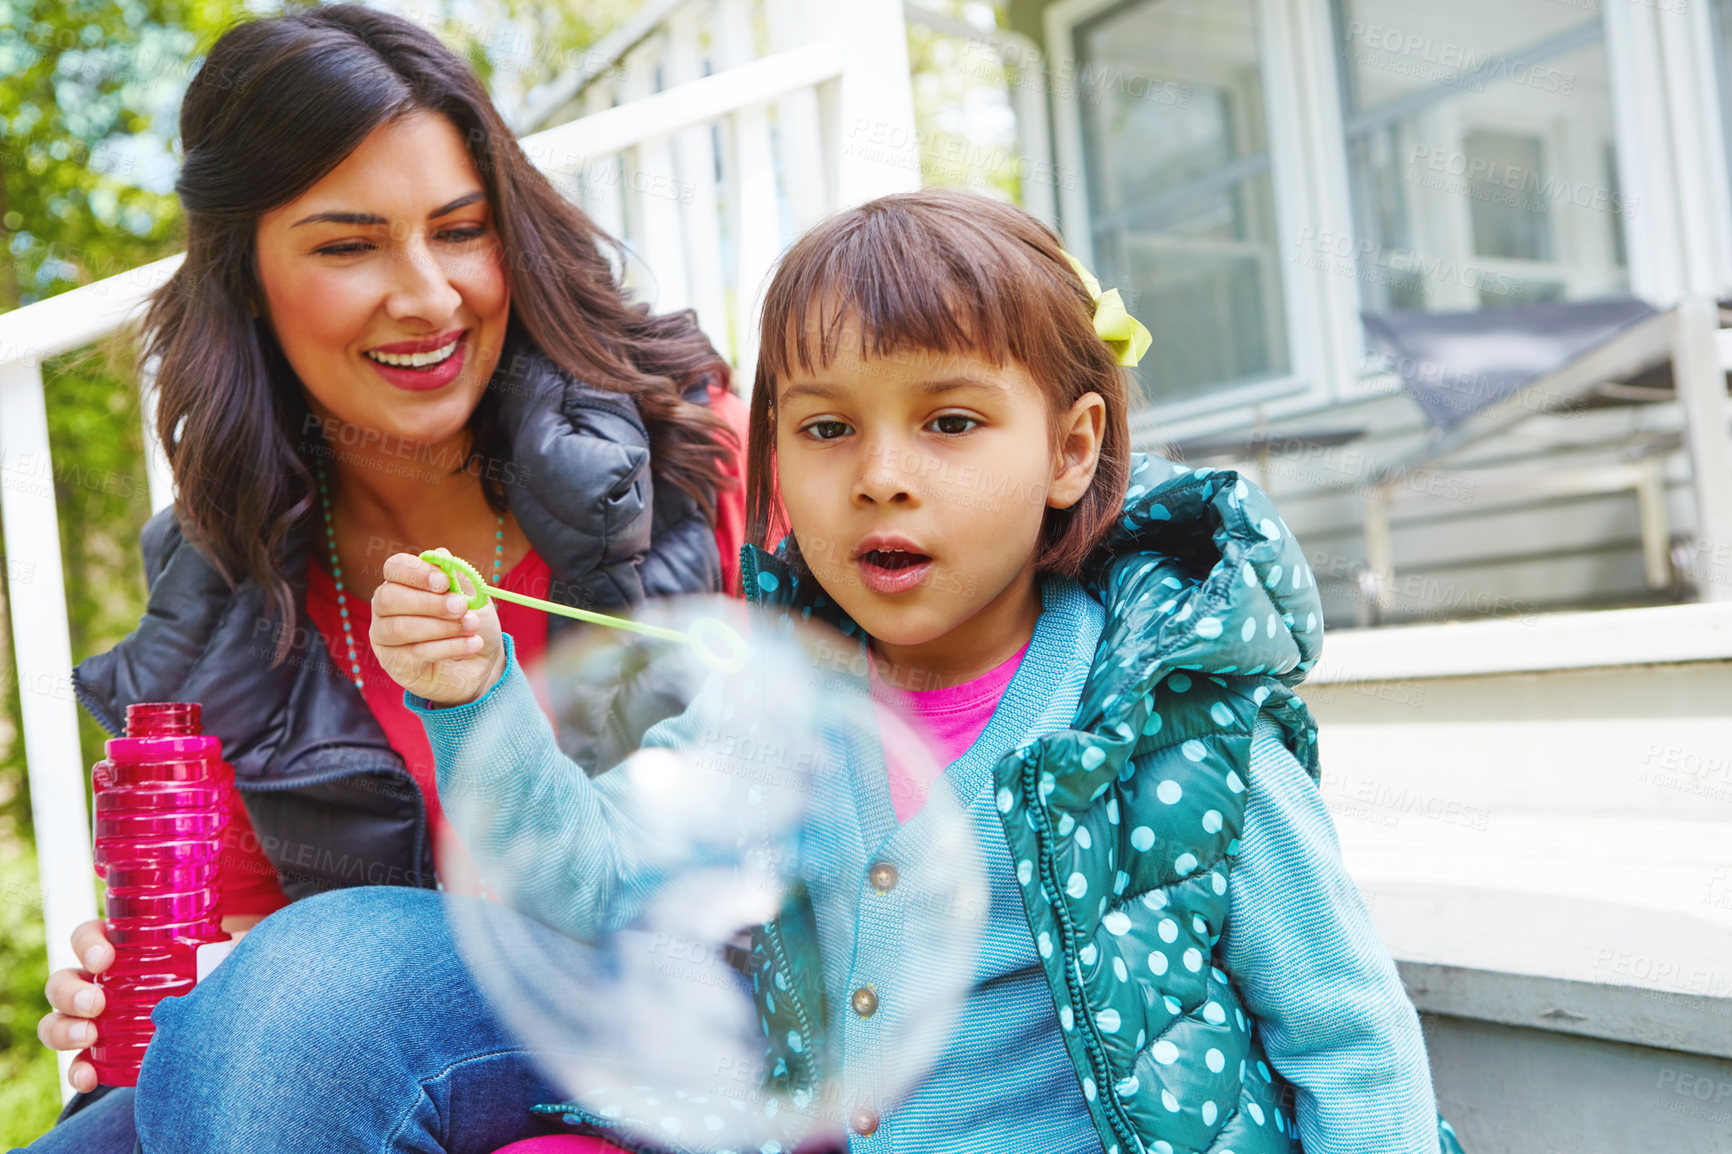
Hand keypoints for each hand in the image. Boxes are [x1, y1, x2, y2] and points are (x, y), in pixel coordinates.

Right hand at [39, 914, 261, 1092]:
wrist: (221, 1019)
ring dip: (64, 1028)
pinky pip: (77, 1063)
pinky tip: (89, 1076)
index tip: (106, 958)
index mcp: (122, 949)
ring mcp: (96, 1020)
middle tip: (97, 1003)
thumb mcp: (219, 956)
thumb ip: (229, 947)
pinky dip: (77, 1070)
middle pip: (63, 981)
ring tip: (89, 1035)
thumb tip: (244, 941)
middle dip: (71, 991)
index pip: (88, 937)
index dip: (87, 944)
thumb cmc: (214, 973)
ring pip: (57, 1021)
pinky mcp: (103, 1054)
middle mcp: (100, 982)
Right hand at [370, 550, 505, 705]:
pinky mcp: (394, 664)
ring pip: (401, 628)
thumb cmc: (471, 624)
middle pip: (389, 598)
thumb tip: (442, 554)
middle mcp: (385, 608)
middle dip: (429, 602)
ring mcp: (385, 637)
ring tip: (472, 627)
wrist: (482, 664)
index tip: (444, 582)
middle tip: (461, 608)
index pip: (394, 567)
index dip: (416, 572)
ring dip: (442, 626)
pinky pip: (417, 653)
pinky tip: (471, 645)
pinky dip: (449, 647)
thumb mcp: (473, 597)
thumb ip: (457, 578)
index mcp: (403, 583)